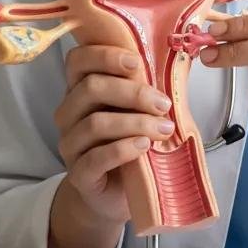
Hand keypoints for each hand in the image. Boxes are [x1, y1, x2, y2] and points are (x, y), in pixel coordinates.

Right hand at [52, 45, 174, 224]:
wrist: (119, 192)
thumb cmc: (132, 140)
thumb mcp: (139, 108)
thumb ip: (146, 85)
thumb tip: (178, 61)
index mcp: (81, 89)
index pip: (78, 61)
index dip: (105, 56)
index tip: (137, 62)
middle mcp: (69, 114)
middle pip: (91, 88)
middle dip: (133, 92)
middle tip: (164, 104)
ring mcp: (70, 145)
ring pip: (95, 123)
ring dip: (136, 123)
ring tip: (164, 129)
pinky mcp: (78, 175)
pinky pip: (95, 159)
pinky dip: (123, 149)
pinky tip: (144, 146)